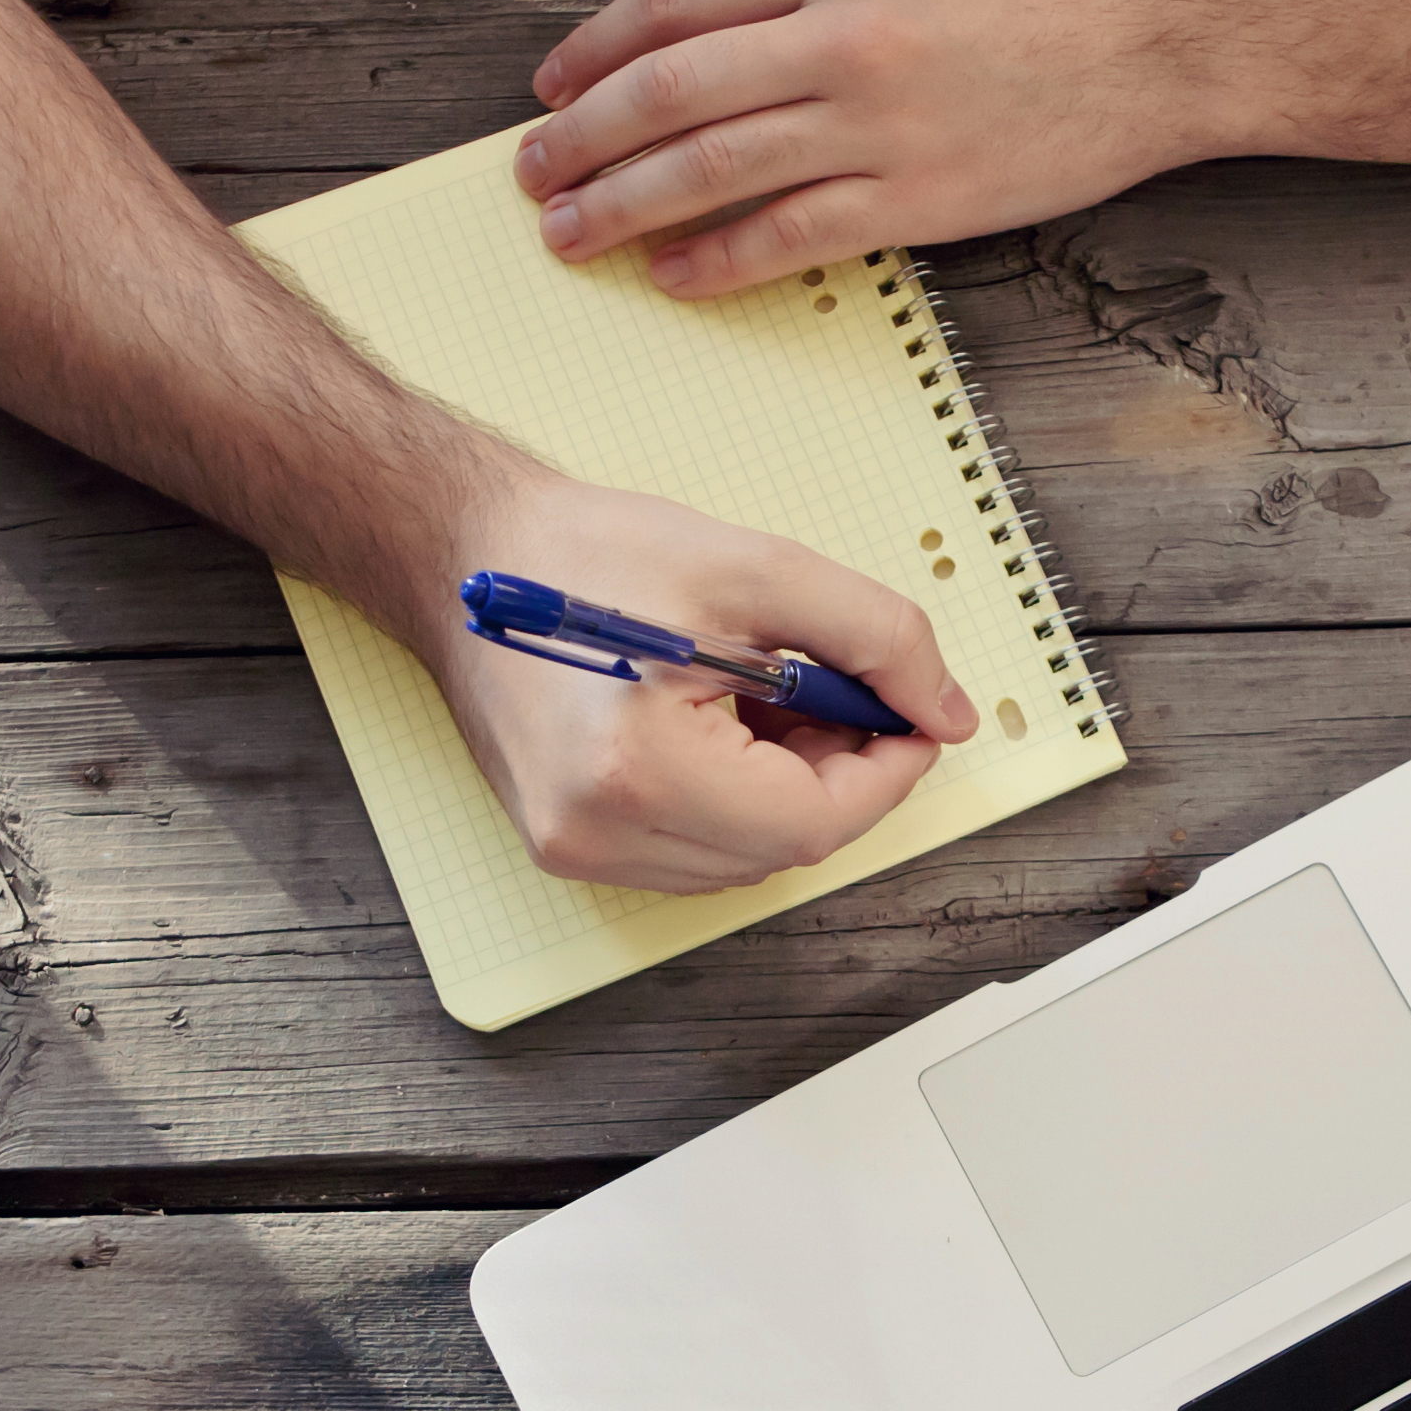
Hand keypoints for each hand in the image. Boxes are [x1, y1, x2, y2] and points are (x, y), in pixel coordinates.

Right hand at [422, 472, 977, 892]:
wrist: (465, 554)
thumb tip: (945, 712)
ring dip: (789, 789)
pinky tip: (727, 728)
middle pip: (784, 847)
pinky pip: (696, 851)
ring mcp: (576, 850)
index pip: (815, 821)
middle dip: (839, 774)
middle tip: (842, 691)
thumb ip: (876, 636)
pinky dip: (738, 801)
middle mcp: (598, 832)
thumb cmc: (591, 553)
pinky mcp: (567, 845)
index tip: (913, 717)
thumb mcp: (759, 568)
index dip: (886, 771)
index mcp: (640, 770)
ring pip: (745, 858)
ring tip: (771, 697)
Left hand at [514, 0, 1230, 293]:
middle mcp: (843, 36)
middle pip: (673, 91)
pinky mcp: (916, 201)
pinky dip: (720, 260)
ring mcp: (878, 125)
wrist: (1153, 48)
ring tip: (572, 233)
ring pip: (714, 169)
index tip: (550, 86)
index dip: (596, 49)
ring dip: (626, 206)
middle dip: (584, 138)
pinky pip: (791, 237)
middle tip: (530, 174)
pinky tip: (673, 276)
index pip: (676, 3)